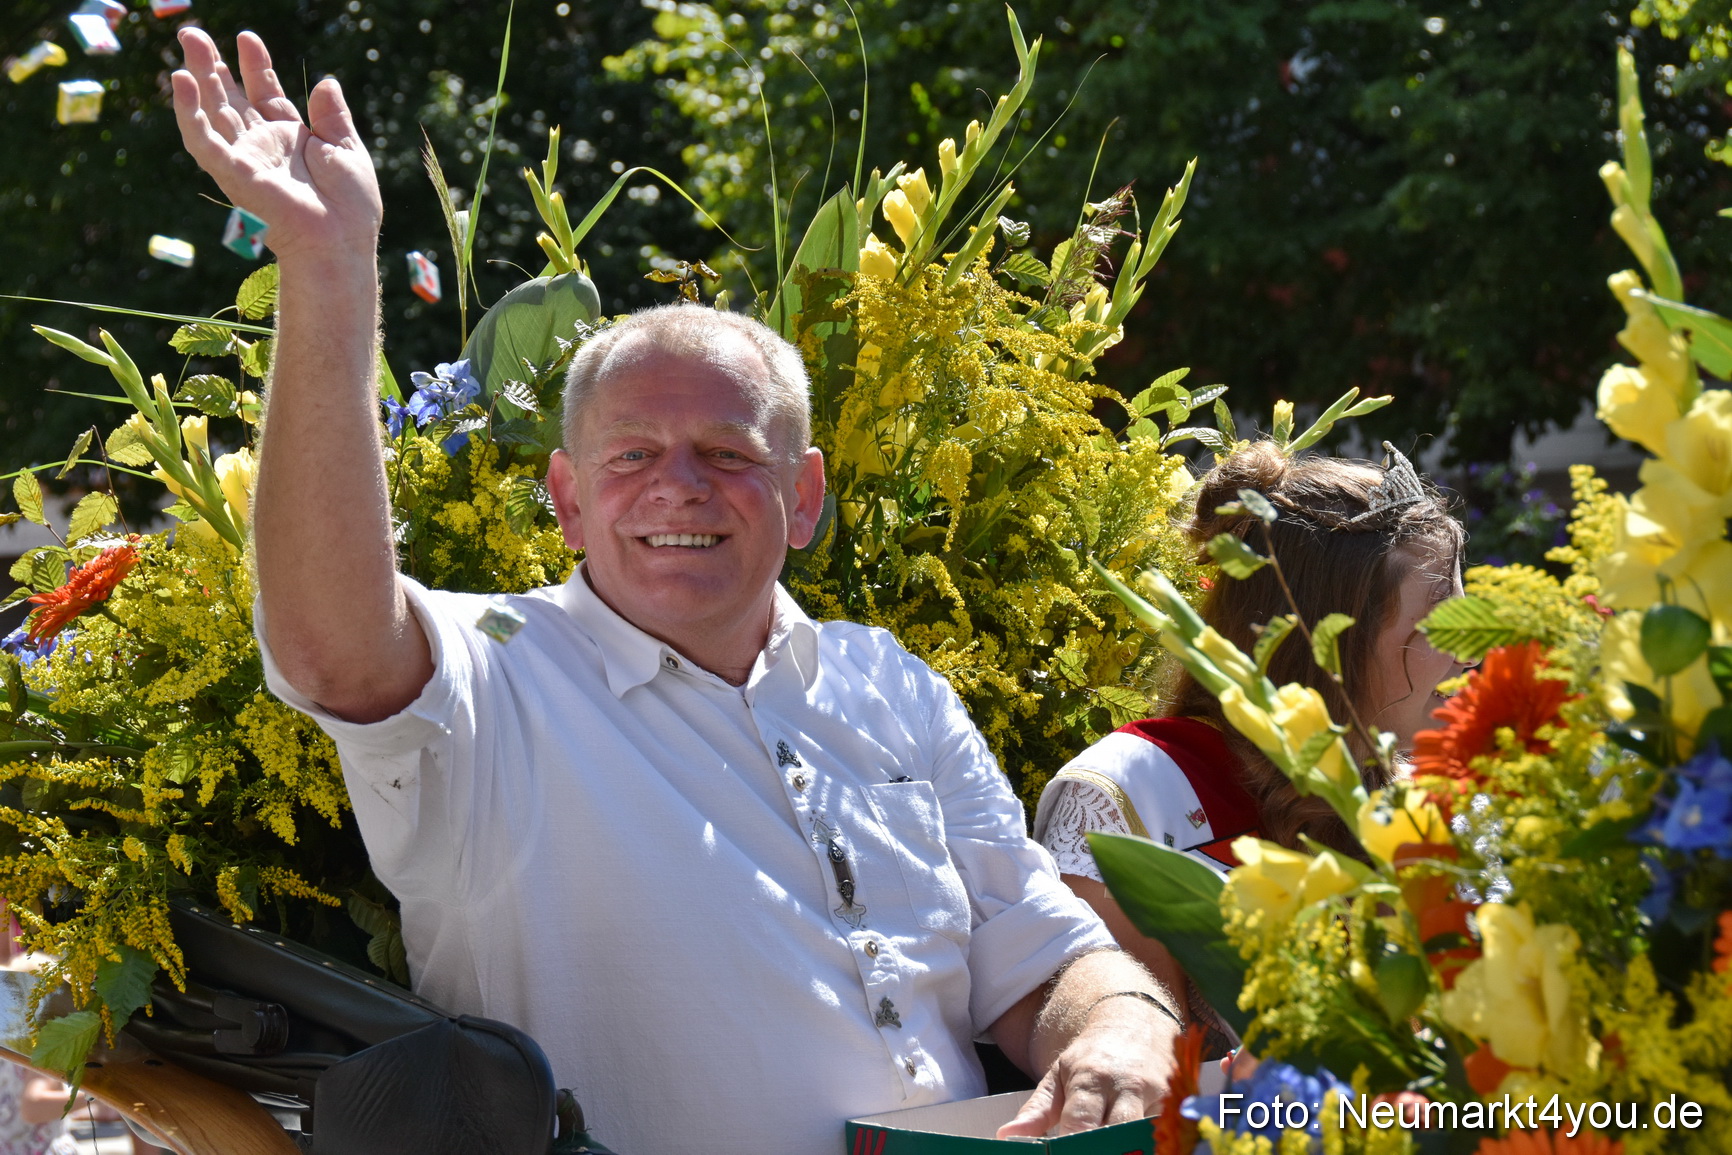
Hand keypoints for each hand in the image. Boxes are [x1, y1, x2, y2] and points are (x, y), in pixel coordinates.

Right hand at [171, 28, 381, 258]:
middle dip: (212, 65)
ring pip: (212, 111)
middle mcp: (263, 147)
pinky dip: (189, 112)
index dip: (255, 67)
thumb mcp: (346, 149)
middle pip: (231, 98)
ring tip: (188, 41)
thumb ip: (333, 116)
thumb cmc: (350, 206)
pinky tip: (181, 82)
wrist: (341, 240)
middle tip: (193, 33)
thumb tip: (327, 82)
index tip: (247, 38)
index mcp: (290, 139)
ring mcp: (245, 159)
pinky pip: (203, 140)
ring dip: (197, 78)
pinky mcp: (232, 173)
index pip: (266, 95)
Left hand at [996, 995, 1176, 1137]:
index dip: (1072, 1147)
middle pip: (1117, 1133)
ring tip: (1115, 1153)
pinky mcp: (1176, 1104)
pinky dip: (1150, 1143)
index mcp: (1091, 1079)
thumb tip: (1008, 1136)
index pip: (1081, 1123)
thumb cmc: (1094, 1056)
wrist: (1136, 1022)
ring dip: (1129, 1149)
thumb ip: (1036, 1110)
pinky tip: (1137, 1148)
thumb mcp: (1059, 1075)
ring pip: (1146, 1136)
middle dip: (1102, 1152)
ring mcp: (1156, 1096)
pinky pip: (1164, 1133)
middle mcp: (1126, 1087)